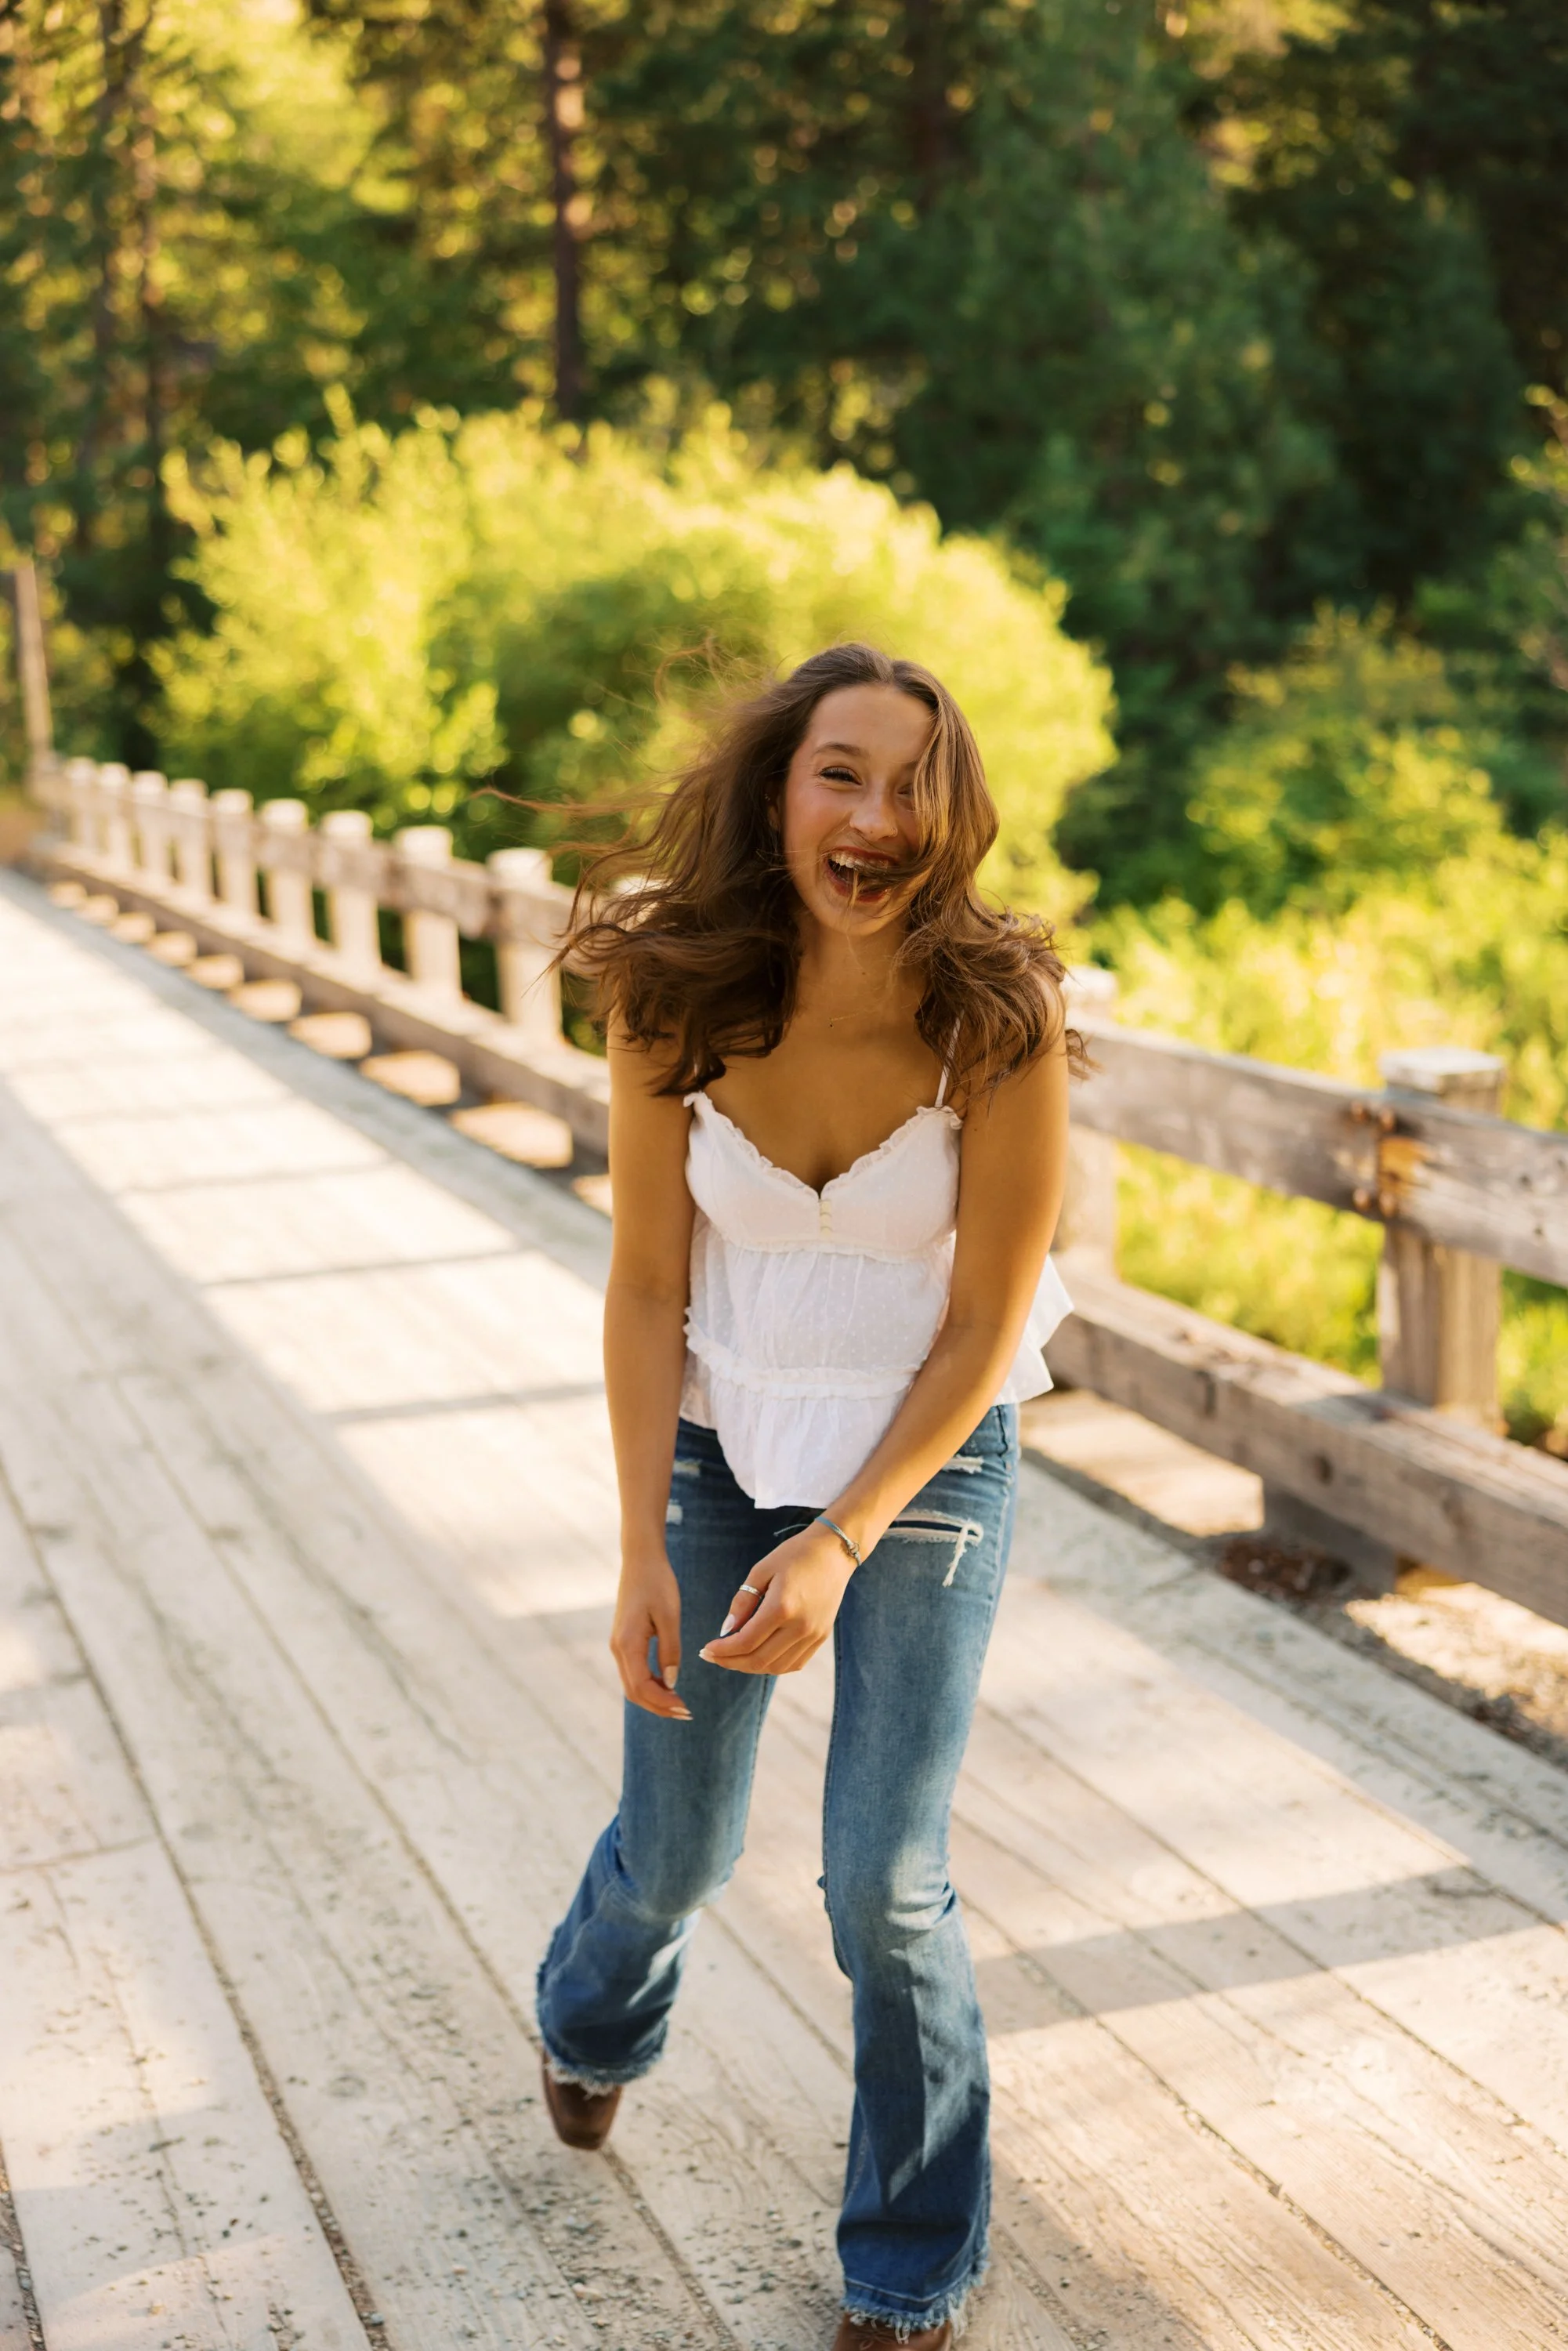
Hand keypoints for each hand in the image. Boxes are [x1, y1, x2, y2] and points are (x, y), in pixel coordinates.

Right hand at [610, 1552, 691, 1719]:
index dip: (662, 1703)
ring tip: (679, 1703)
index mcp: (627, 1643)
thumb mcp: (669, 1616)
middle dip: (658, 1706)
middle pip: (634, 1692)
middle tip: (685, 1712)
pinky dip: (649, 1685)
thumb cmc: (657, 1583)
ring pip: (632, 1684)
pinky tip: (668, 1685)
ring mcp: (618, 1645)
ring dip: (654, 1698)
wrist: (640, 1560)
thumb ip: (670, 1651)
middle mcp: (618, 1648)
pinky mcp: (623, 1641)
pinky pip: (633, 1672)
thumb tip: (671, 1683)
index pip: (642, 1687)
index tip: (685, 1709)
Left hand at [698, 1521, 856, 1677]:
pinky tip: (758, 1656)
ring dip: (750, 1667)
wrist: (834, 1551)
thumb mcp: (762, 1570)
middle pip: (759, 1660)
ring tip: (733, 1657)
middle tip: (713, 1657)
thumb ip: (742, 1602)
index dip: (722, 1651)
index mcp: (782, 1607)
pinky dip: (773, 1666)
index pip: (746, 1642)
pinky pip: (794, 1664)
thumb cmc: (795, 1555)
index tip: (706, 1649)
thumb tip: (725, 1631)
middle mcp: (800, 1626)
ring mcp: (814, 1634)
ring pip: (776, 1667)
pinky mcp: (821, 1637)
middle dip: (731, 1662)